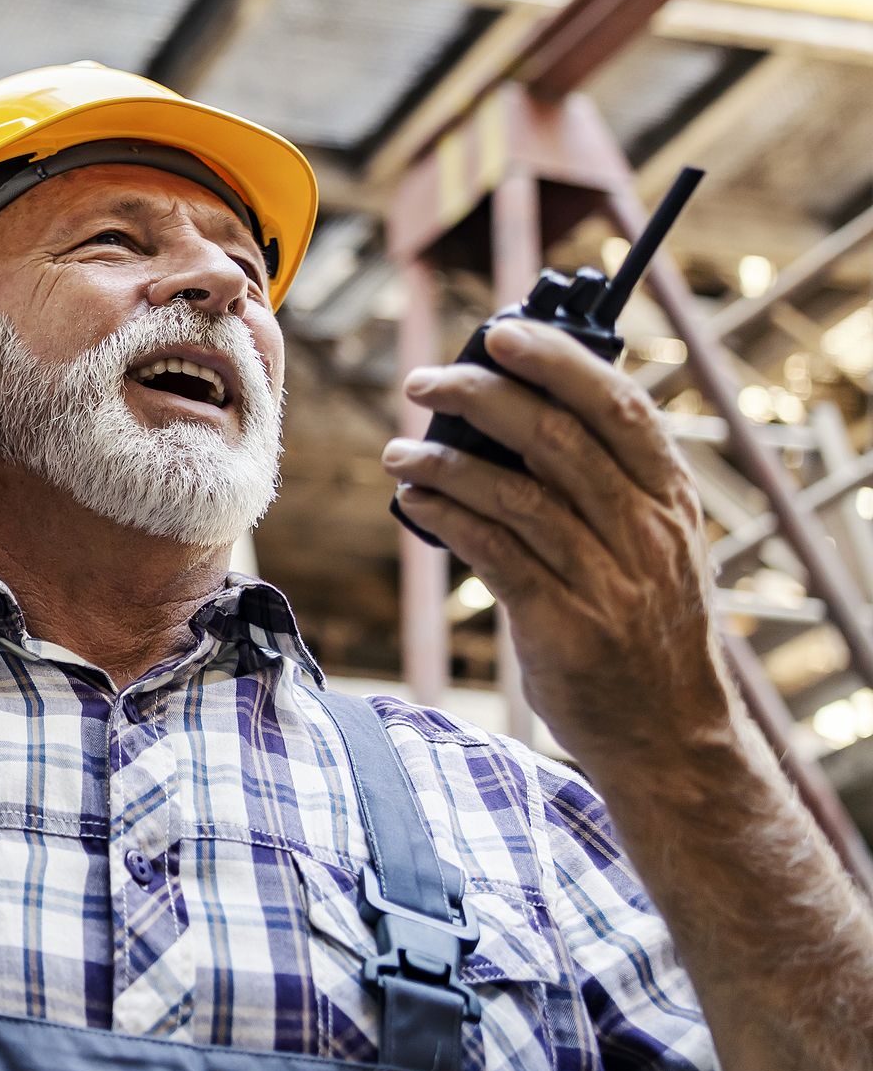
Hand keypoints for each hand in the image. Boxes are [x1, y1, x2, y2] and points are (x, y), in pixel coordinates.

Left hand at [383, 320, 732, 767]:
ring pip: (517, 494)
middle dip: (481, 396)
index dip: (560, 361)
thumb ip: (609, 486)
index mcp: (671, 502)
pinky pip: (494, 553)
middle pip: (558, 439)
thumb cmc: (648, 628)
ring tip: (397, 450)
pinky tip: (413, 501)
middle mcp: (646, 534)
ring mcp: (608, 582)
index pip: (620, 408)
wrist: (672, 738)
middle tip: (421, 380)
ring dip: (444, 462)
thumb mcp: (657, 548)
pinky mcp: (565, 627)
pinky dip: (447, 517)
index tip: (501, 332)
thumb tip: (523, 412)